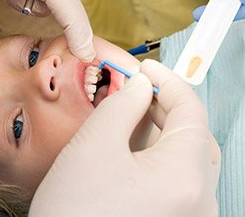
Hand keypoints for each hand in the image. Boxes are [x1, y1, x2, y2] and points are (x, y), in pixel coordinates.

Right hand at [29, 59, 219, 216]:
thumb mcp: (95, 143)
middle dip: (165, 103)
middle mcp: (197, 199)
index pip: (191, 111)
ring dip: (162, 125)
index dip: (169, 81)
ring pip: (186, 152)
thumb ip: (124, 104)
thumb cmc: (73, 210)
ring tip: (135, 110)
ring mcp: (189, 211)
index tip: (148, 68)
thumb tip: (141, 84)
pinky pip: (177, 171)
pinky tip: (136, 140)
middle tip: (140, 87)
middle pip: (192, 132)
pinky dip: (160, 148)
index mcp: (183, 178)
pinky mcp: (175, 215)